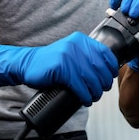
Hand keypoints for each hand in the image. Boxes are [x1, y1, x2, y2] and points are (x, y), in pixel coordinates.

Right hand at [0, 32, 118, 105]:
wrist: (27, 65)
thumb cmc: (50, 63)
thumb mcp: (70, 53)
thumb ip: (85, 57)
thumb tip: (105, 70)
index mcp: (80, 40)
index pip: (104, 52)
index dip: (111, 67)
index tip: (110, 77)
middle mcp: (75, 45)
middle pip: (99, 67)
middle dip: (103, 82)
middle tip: (101, 90)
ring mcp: (68, 56)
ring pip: (90, 78)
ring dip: (94, 91)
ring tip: (93, 97)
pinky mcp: (61, 67)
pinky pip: (79, 84)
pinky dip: (84, 95)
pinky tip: (85, 99)